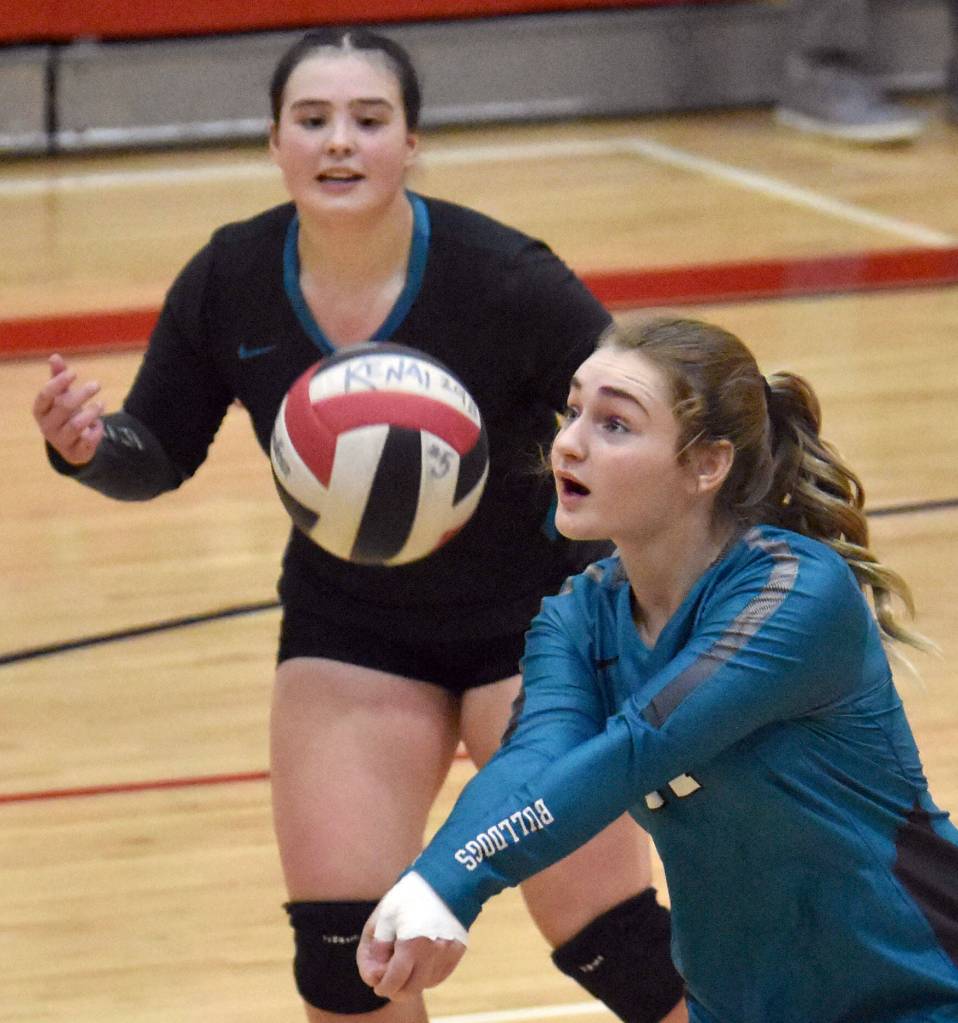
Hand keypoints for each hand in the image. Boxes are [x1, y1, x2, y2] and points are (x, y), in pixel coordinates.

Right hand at [32, 354, 105, 465]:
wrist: (71, 445)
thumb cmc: (65, 414)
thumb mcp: (61, 396)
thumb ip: (59, 377)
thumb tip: (55, 356)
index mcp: (40, 410)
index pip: (45, 395)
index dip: (58, 383)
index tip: (74, 372)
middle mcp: (47, 426)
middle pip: (64, 407)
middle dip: (82, 394)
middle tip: (97, 384)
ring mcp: (60, 440)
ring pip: (77, 425)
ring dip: (92, 412)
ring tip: (102, 404)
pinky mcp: (75, 452)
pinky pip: (88, 441)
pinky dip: (97, 431)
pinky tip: (99, 425)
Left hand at [357, 872, 467, 1001]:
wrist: (445, 877)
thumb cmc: (409, 896)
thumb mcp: (384, 917)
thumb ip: (375, 949)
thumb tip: (373, 977)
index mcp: (411, 946)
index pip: (394, 983)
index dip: (382, 987)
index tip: (377, 983)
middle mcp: (432, 955)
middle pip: (411, 990)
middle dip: (396, 989)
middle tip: (389, 978)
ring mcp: (447, 954)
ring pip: (425, 984)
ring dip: (412, 980)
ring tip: (406, 962)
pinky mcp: (458, 951)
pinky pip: (439, 974)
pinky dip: (428, 973)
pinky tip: (421, 958)